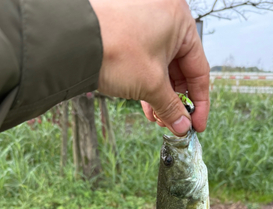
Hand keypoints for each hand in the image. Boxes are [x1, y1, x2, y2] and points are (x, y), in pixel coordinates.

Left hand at [89, 0, 209, 135]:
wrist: (72, 41)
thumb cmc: (115, 51)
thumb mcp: (151, 85)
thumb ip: (172, 108)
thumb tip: (183, 127)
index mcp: (181, 21)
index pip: (199, 70)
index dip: (199, 103)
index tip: (196, 125)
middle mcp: (165, 16)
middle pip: (180, 69)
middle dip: (176, 101)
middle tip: (173, 125)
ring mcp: (145, 22)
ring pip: (162, 67)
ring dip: (161, 97)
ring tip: (158, 120)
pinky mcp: (128, 32)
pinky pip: (146, 61)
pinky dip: (148, 84)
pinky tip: (147, 107)